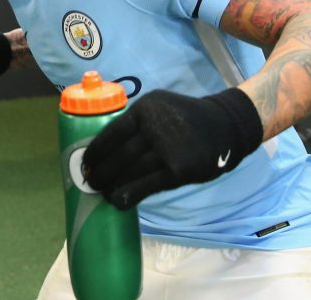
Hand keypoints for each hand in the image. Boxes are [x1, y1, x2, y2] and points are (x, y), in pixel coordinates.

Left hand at [82, 88, 263, 209]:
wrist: (224, 126)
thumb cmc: (185, 120)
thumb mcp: (160, 108)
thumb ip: (137, 123)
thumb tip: (104, 149)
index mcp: (145, 109)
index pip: (112, 132)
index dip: (95, 151)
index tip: (85, 163)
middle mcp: (155, 127)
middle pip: (119, 154)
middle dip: (101, 171)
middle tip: (90, 182)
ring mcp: (168, 148)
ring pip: (131, 171)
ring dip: (113, 185)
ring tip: (102, 193)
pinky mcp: (179, 169)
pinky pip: (147, 185)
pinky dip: (129, 195)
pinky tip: (118, 202)